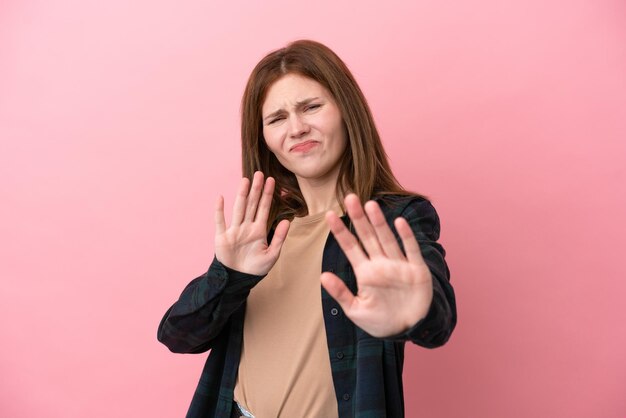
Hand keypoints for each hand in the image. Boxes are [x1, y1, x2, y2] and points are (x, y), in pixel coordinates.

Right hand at [214, 171, 289, 275]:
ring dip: (242, 195)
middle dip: (256, 189)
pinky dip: (219, 211)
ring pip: (239, 209)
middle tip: (259, 174)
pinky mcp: (222, 238)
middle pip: (252, 204)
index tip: (272, 180)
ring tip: (245, 180)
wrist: (239, 280)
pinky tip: (220, 198)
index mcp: (259, 230)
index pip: (264, 208)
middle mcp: (246, 227)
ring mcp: (234, 231)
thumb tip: (288, 221)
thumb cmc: (256, 268)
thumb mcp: (272, 254)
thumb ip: (279, 237)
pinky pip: (220, 222)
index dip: (268, 194)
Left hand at [321, 194, 433, 337]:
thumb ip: (340, 293)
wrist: (409, 330)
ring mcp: (398, 265)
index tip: (328, 215)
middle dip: (358, 218)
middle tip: (349, 197)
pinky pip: (410, 250)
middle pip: (367, 236)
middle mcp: (381, 264)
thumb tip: (322, 276)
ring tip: (370, 205)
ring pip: (386, 239)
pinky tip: (399, 222)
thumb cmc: (381, 321)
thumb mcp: (356, 310)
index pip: (350, 247)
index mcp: (365, 272)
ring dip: (379, 222)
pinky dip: (406, 237)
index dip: (340, 231)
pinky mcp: (416, 270)